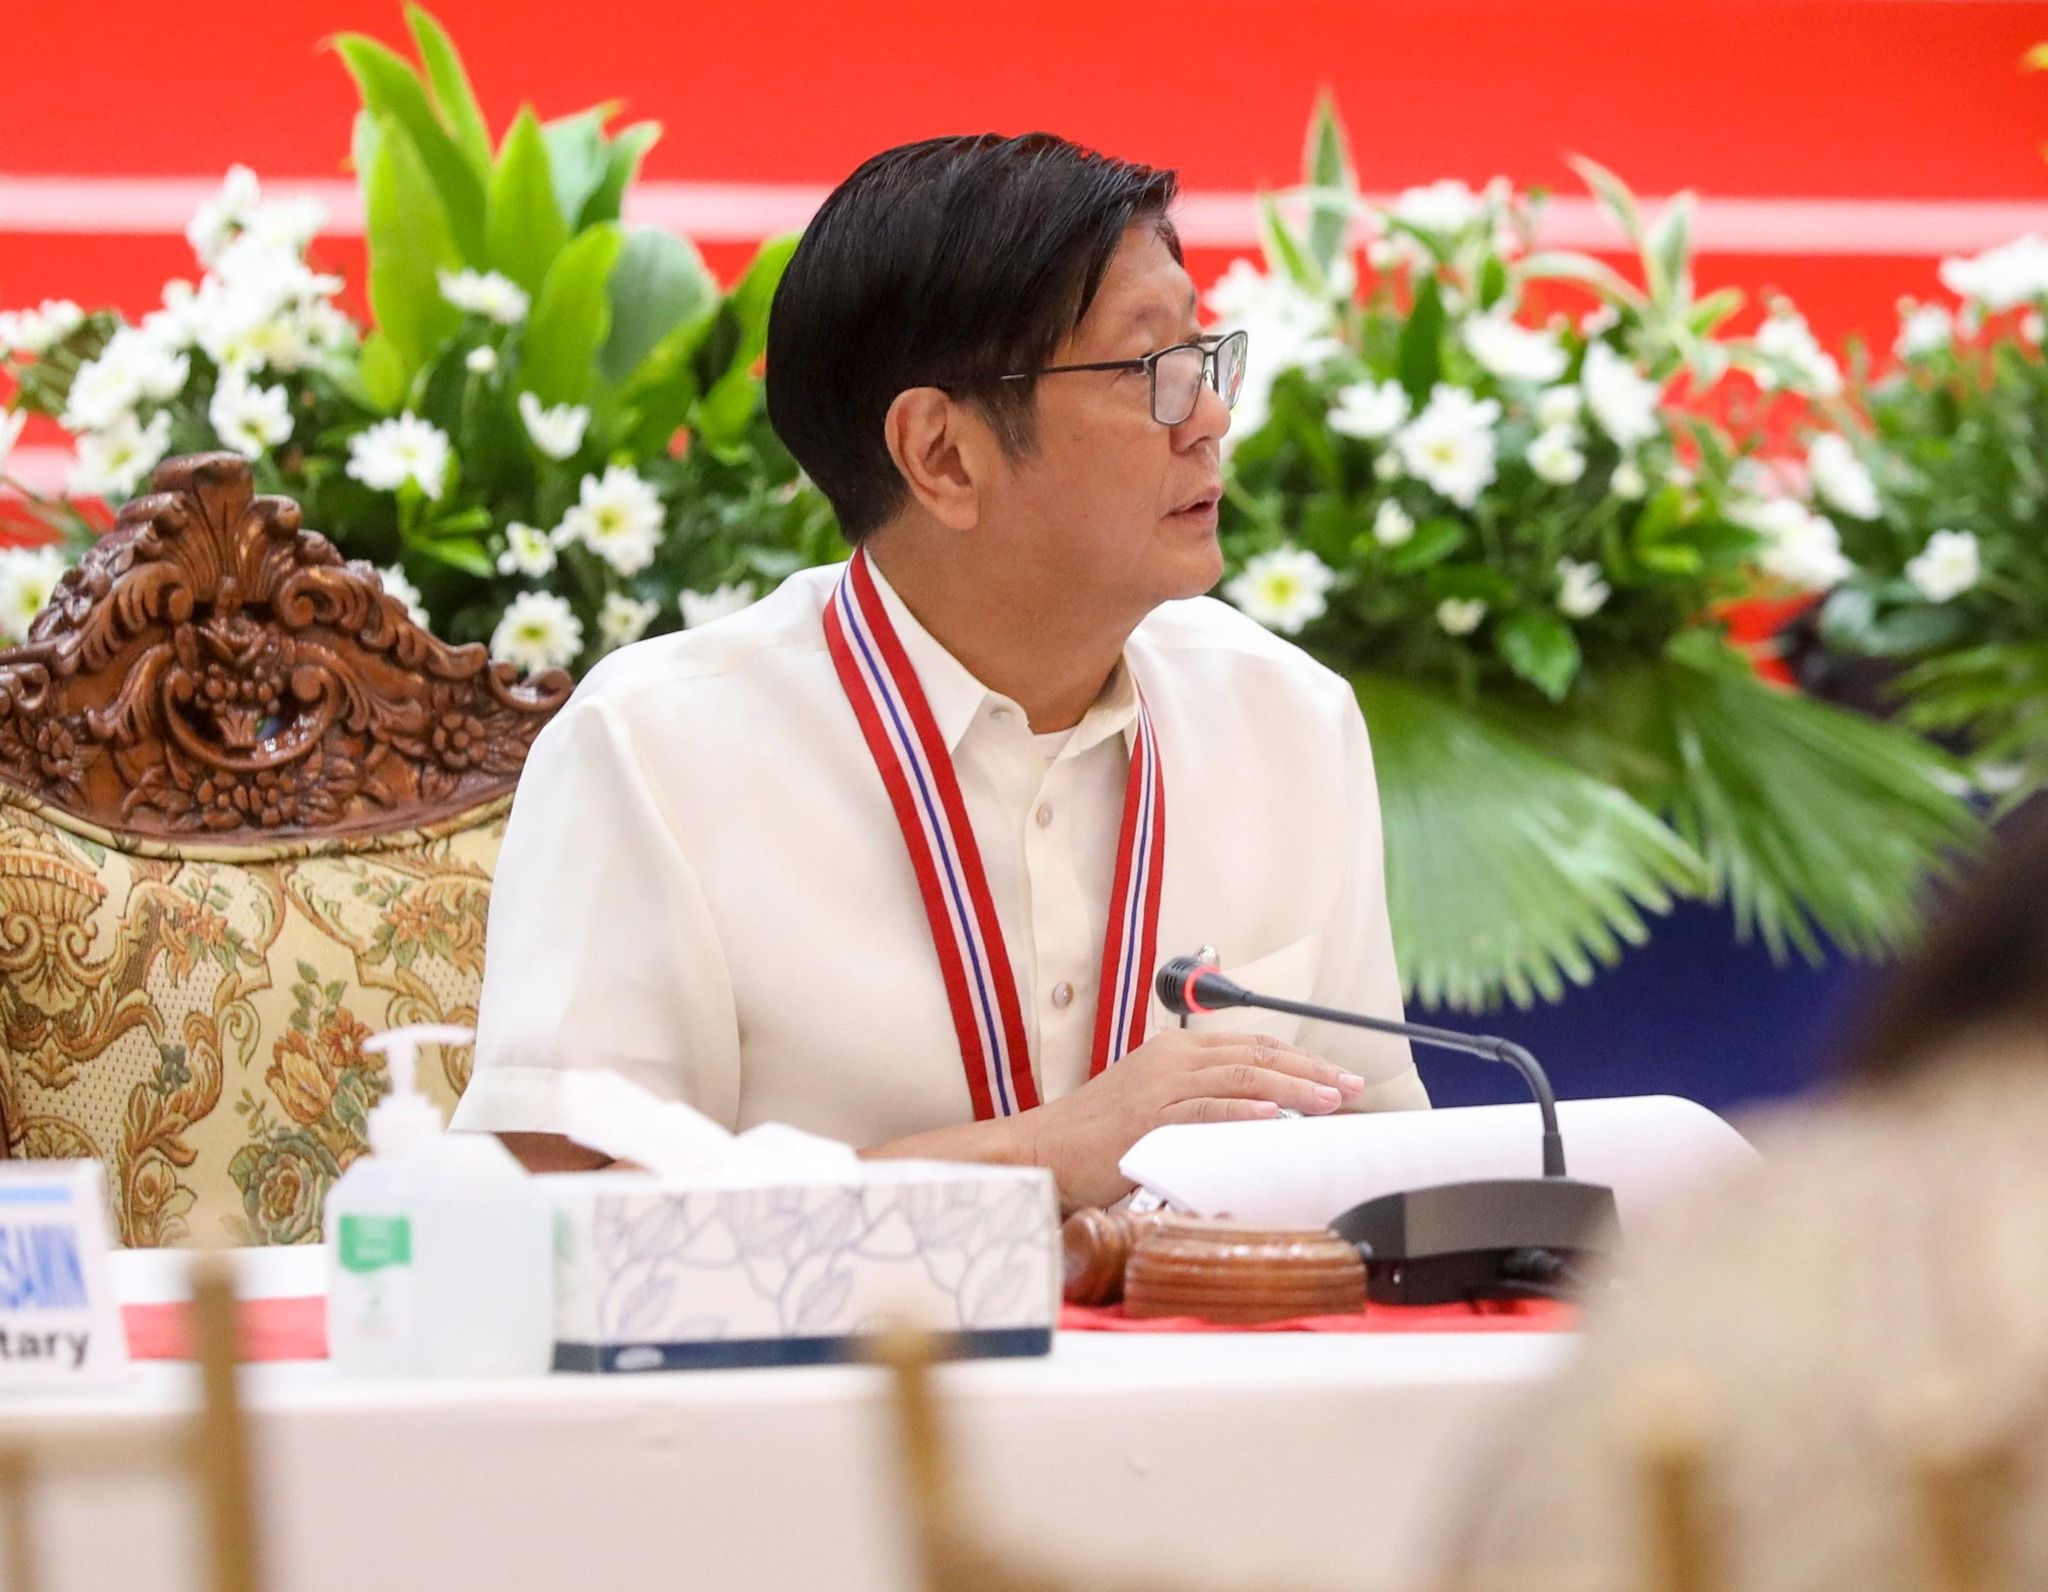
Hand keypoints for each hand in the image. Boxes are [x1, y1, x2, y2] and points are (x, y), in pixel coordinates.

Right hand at [1013, 1029, 1365, 1209]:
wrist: (1046, 1148)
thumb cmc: (1098, 1134)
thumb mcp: (1155, 1103)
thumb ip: (1201, 1099)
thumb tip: (1261, 1114)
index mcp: (1176, 1050)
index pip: (1253, 1046)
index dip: (1302, 1059)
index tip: (1340, 1076)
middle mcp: (1172, 1059)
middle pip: (1257, 1055)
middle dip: (1311, 1068)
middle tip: (1352, 1084)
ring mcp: (1161, 1085)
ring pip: (1241, 1077)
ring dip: (1293, 1087)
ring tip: (1331, 1099)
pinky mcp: (1149, 1116)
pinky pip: (1206, 1108)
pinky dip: (1244, 1110)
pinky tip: (1275, 1115)